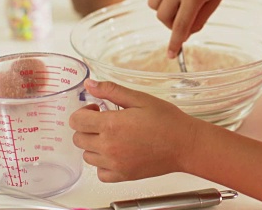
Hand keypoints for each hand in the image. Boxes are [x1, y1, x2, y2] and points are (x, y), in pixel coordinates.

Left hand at [69, 79, 200, 181]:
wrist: (185, 145)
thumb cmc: (167, 121)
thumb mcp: (139, 98)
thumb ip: (111, 90)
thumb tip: (90, 84)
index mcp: (111, 124)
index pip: (76, 121)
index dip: (83, 112)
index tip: (96, 109)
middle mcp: (109, 146)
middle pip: (78, 138)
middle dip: (87, 127)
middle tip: (106, 121)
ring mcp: (114, 164)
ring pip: (87, 156)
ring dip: (94, 145)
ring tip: (113, 137)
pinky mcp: (122, 176)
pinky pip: (100, 173)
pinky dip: (103, 164)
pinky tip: (116, 153)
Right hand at [148, 0, 239, 57]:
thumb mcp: (213, 4)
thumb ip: (197, 22)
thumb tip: (180, 35)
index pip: (180, 25)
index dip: (174, 43)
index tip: (171, 55)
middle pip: (162, 17)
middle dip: (170, 23)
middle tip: (183, 19)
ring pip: (153, 4)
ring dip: (164, 9)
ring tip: (179, 2)